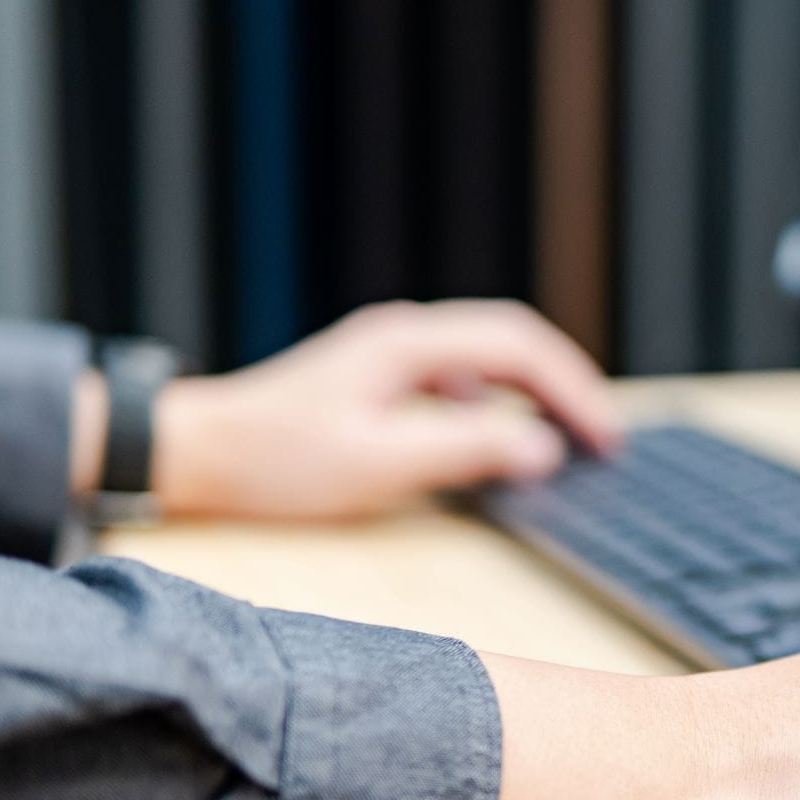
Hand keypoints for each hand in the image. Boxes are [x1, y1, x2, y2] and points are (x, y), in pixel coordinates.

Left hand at [150, 300, 620, 518]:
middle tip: (603, 439)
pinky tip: (498, 438)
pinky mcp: (378, 379)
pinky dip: (498, 403)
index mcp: (408, 343)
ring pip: (488, 358)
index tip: (604, 438)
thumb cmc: (276, 463)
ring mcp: (390, 354)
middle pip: (511, 342)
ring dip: (534, 393)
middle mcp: (404, 336)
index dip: (573, 389)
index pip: (519, 347)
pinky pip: (459, 379)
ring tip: (568, 437)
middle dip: (565, 386)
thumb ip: (465, 450)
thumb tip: (540, 447)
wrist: (195, 453)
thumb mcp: (379, 464)